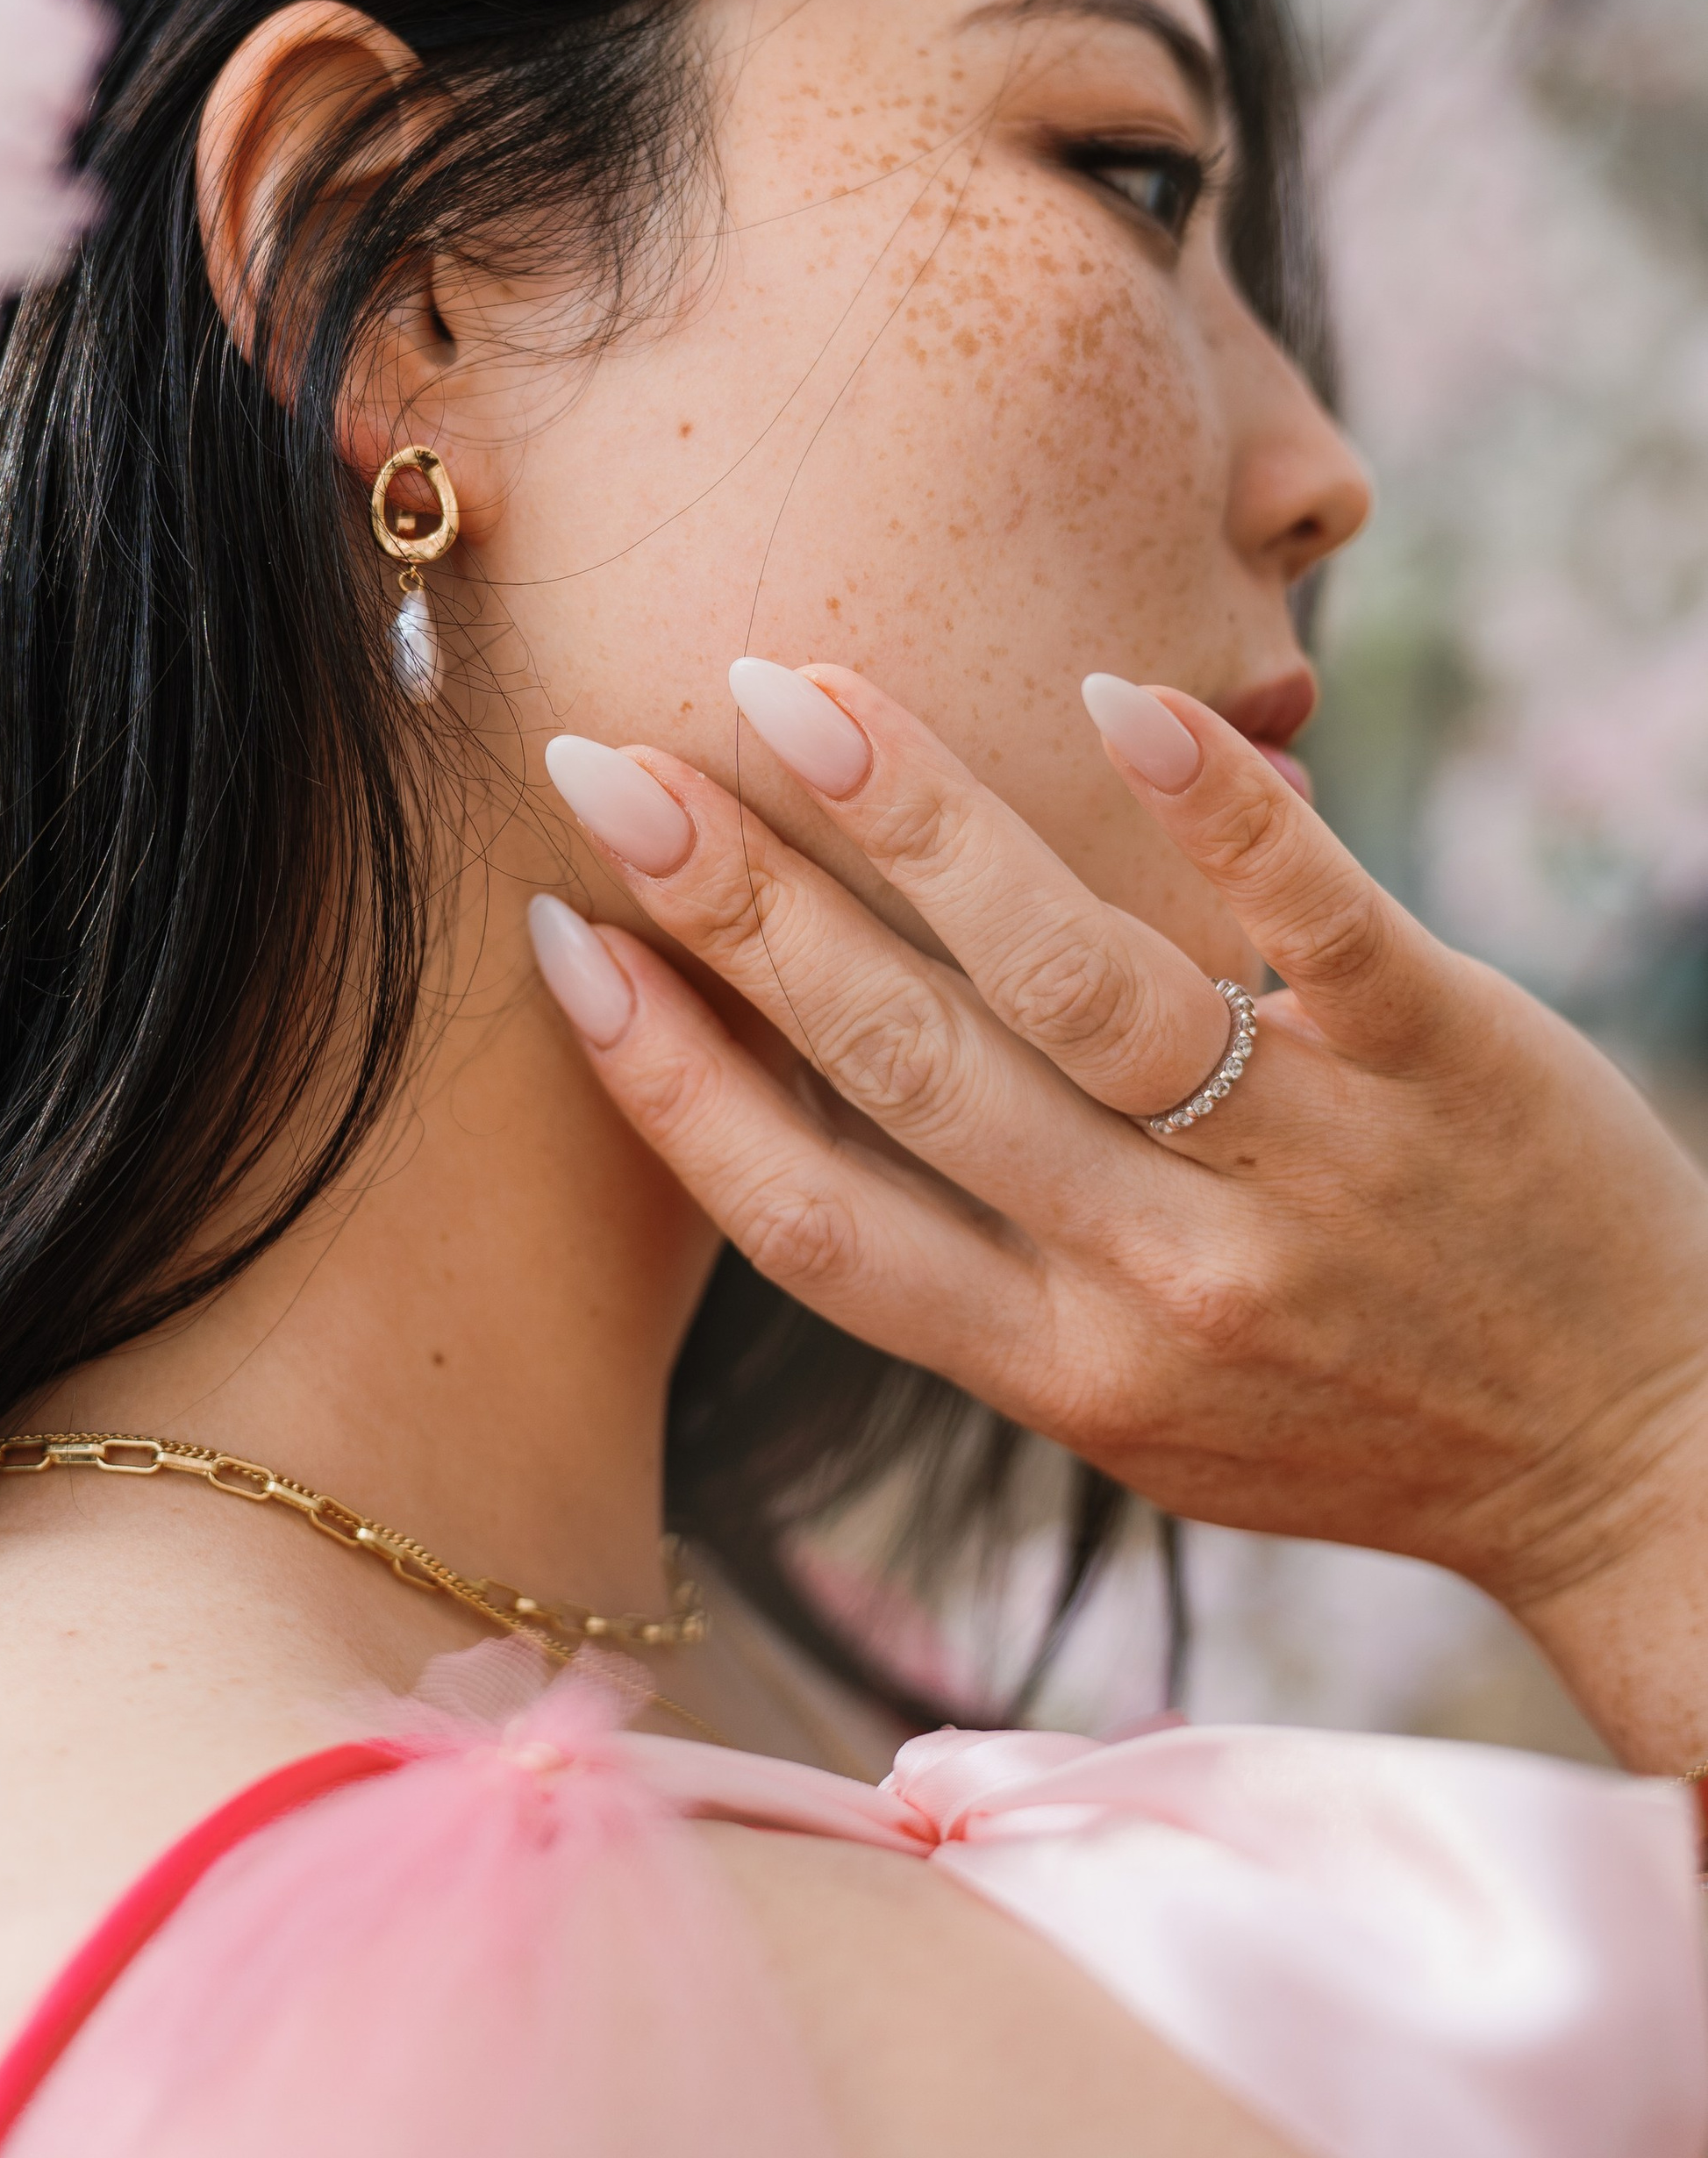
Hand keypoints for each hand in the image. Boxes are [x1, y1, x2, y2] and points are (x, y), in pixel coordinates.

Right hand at [530, 663, 1707, 1770]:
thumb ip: (997, 1273)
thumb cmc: (1366, 1419)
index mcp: (1068, 1371)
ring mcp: (1312, 1168)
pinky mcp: (1448, 1063)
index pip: (819, 1222)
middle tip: (607, 763)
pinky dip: (1214, 813)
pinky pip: (1317, 924)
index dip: (673, 1082)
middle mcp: (1168, 1281)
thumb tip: (814, 1075)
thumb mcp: (1149, 1414)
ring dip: (915, 828)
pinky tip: (1115, 700)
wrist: (1651, 1464)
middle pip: (911, 1072)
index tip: (559, 937)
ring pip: (1075, 986)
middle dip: (739, 911)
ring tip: (785, 693)